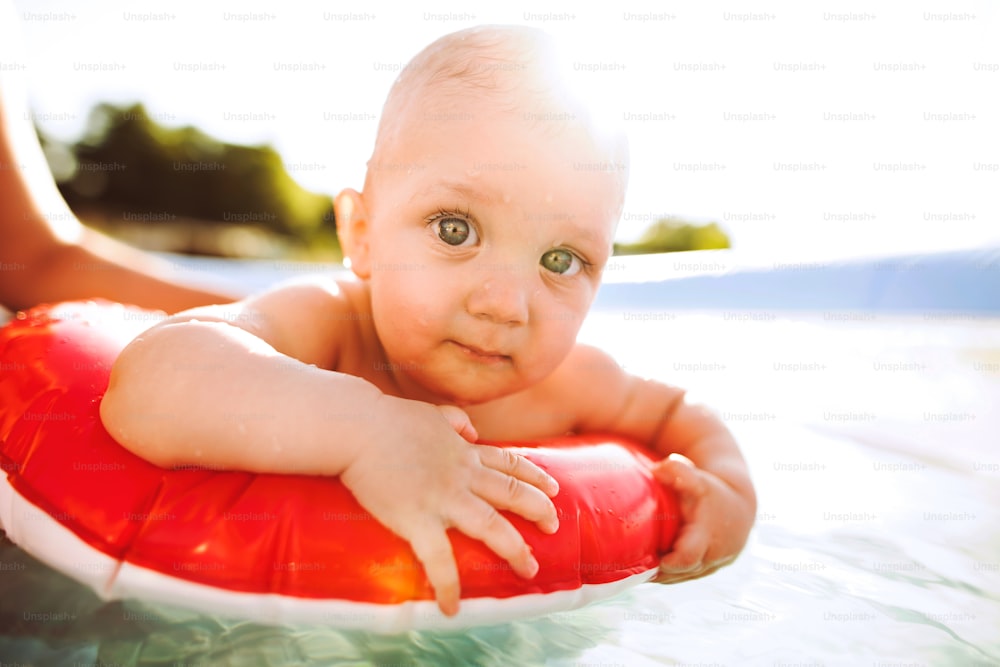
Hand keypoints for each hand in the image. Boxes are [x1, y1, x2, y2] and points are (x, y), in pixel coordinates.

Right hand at [339, 395, 559, 615]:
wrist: (357, 427)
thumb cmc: (386, 419)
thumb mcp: (430, 412)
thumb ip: (454, 420)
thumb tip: (471, 429)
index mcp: (464, 452)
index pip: (509, 463)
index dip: (535, 477)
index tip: (554, 488)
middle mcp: (462, 474)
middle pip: (512, 493)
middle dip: (539, 510)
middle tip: (554, 526)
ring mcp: (443, 497)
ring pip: (492, 525)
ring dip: (515, 549)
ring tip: (530, 569)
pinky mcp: (418, 518)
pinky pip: (439, 558)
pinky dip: (448, 584)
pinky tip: (451, 606)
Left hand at [650, 453, 753, 582]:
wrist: (738, 507)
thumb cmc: (713, 492)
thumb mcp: (698, 479)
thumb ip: (679, 471)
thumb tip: (656, 470)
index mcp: (708, 535)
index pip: (688, 557)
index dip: (669, 562)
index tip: (651, 558)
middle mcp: (713, 555)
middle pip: (681, 572)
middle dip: (659, 571)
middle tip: (634, 565)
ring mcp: (712, 566)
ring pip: (682, 577)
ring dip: (663, 575)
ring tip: (638, 567)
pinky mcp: (708, 570)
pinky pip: (686, 577)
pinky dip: (670, 575)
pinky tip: (651, 568)